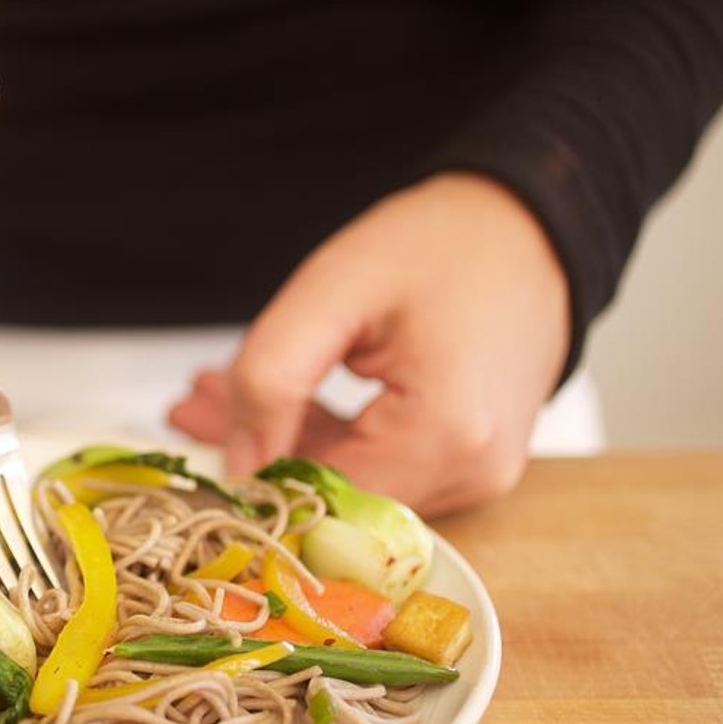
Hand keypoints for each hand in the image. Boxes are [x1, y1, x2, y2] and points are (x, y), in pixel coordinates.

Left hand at [167, 173, 571, 515]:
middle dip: (259, 451)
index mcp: (444, 436)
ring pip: (352, 484)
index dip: (250, 473)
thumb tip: (238, 465)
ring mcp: (478, 474)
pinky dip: (329, 439)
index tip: (192, 428)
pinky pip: (382, 469)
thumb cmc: (442, 243)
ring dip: (288, 443)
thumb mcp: (331, 292)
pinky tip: (284, 400)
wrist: (529, 224)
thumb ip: (270, 378)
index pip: (318, 499)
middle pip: (333, 495)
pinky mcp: (470, 461)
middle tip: (196, 401)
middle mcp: (472, 472)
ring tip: (225, 390)